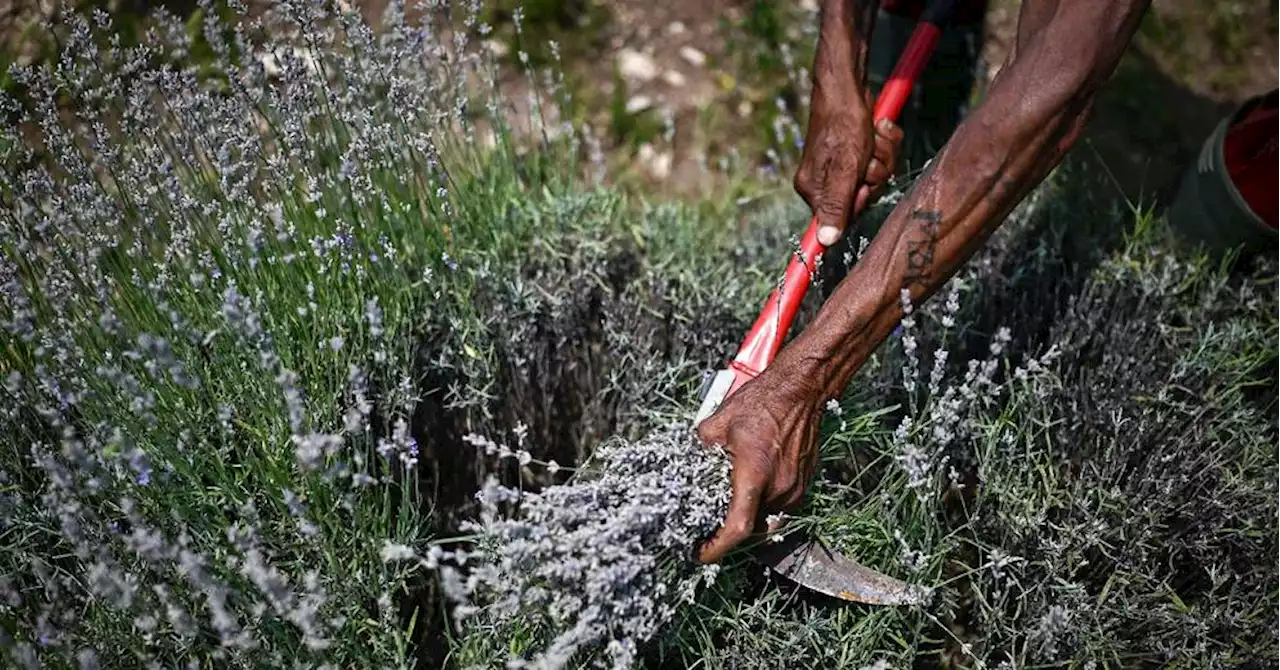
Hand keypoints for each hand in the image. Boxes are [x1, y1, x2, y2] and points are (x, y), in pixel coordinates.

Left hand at [694, 355, 827, 563]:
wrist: (801, 390)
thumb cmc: (764, 402)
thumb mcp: (718, 422)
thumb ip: (700, 447)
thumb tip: (687, 459)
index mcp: (754, 475)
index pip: (736, 528)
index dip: (716, 548)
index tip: (700, 554)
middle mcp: (778, 488)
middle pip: (749, 528)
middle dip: (727, 532)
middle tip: (706, 527)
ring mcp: (794, 488)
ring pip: (766, 519)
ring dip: (746, 516)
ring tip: (728, 504)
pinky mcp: (803, 484)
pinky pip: (779, 506)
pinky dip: (762, 504)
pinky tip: (751, 487)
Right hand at [795, 85, 903, 245]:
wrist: (847, 87)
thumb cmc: (842, 125)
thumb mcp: (843, 169)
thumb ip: (836, 206)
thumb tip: (824, 242)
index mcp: (813, 190)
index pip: (842, 217)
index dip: (859, 200)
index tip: (861, 186)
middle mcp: (825, 181)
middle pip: (866, 195)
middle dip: (876, 172)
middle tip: (869, 154)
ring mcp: (842, 165)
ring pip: (878, 175)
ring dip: (884, 155)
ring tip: (872, 137)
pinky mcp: (856, 151)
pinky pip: (881, 159)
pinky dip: (885, 143)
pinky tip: (877, 129)